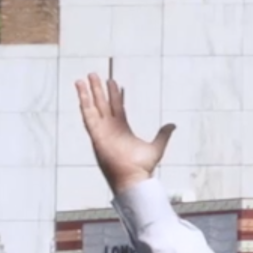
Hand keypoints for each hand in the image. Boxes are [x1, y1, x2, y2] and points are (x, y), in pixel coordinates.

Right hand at [75, 73, 174, 192]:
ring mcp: (101, 130)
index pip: (116, 106)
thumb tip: (172, 125)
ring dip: (87, 93)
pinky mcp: (95, 134)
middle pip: (102, 103)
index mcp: (122, 129)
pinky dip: (83, 103)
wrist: (133, 178)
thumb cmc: (142, 168)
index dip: (114, 94)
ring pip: (92, 107)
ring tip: (83, 78)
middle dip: (98, 89)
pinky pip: (87, 115)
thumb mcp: (156, 147)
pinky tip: (80, 91)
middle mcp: (110, 128)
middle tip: (94, 75)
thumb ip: (163, 135)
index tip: (112, 81)